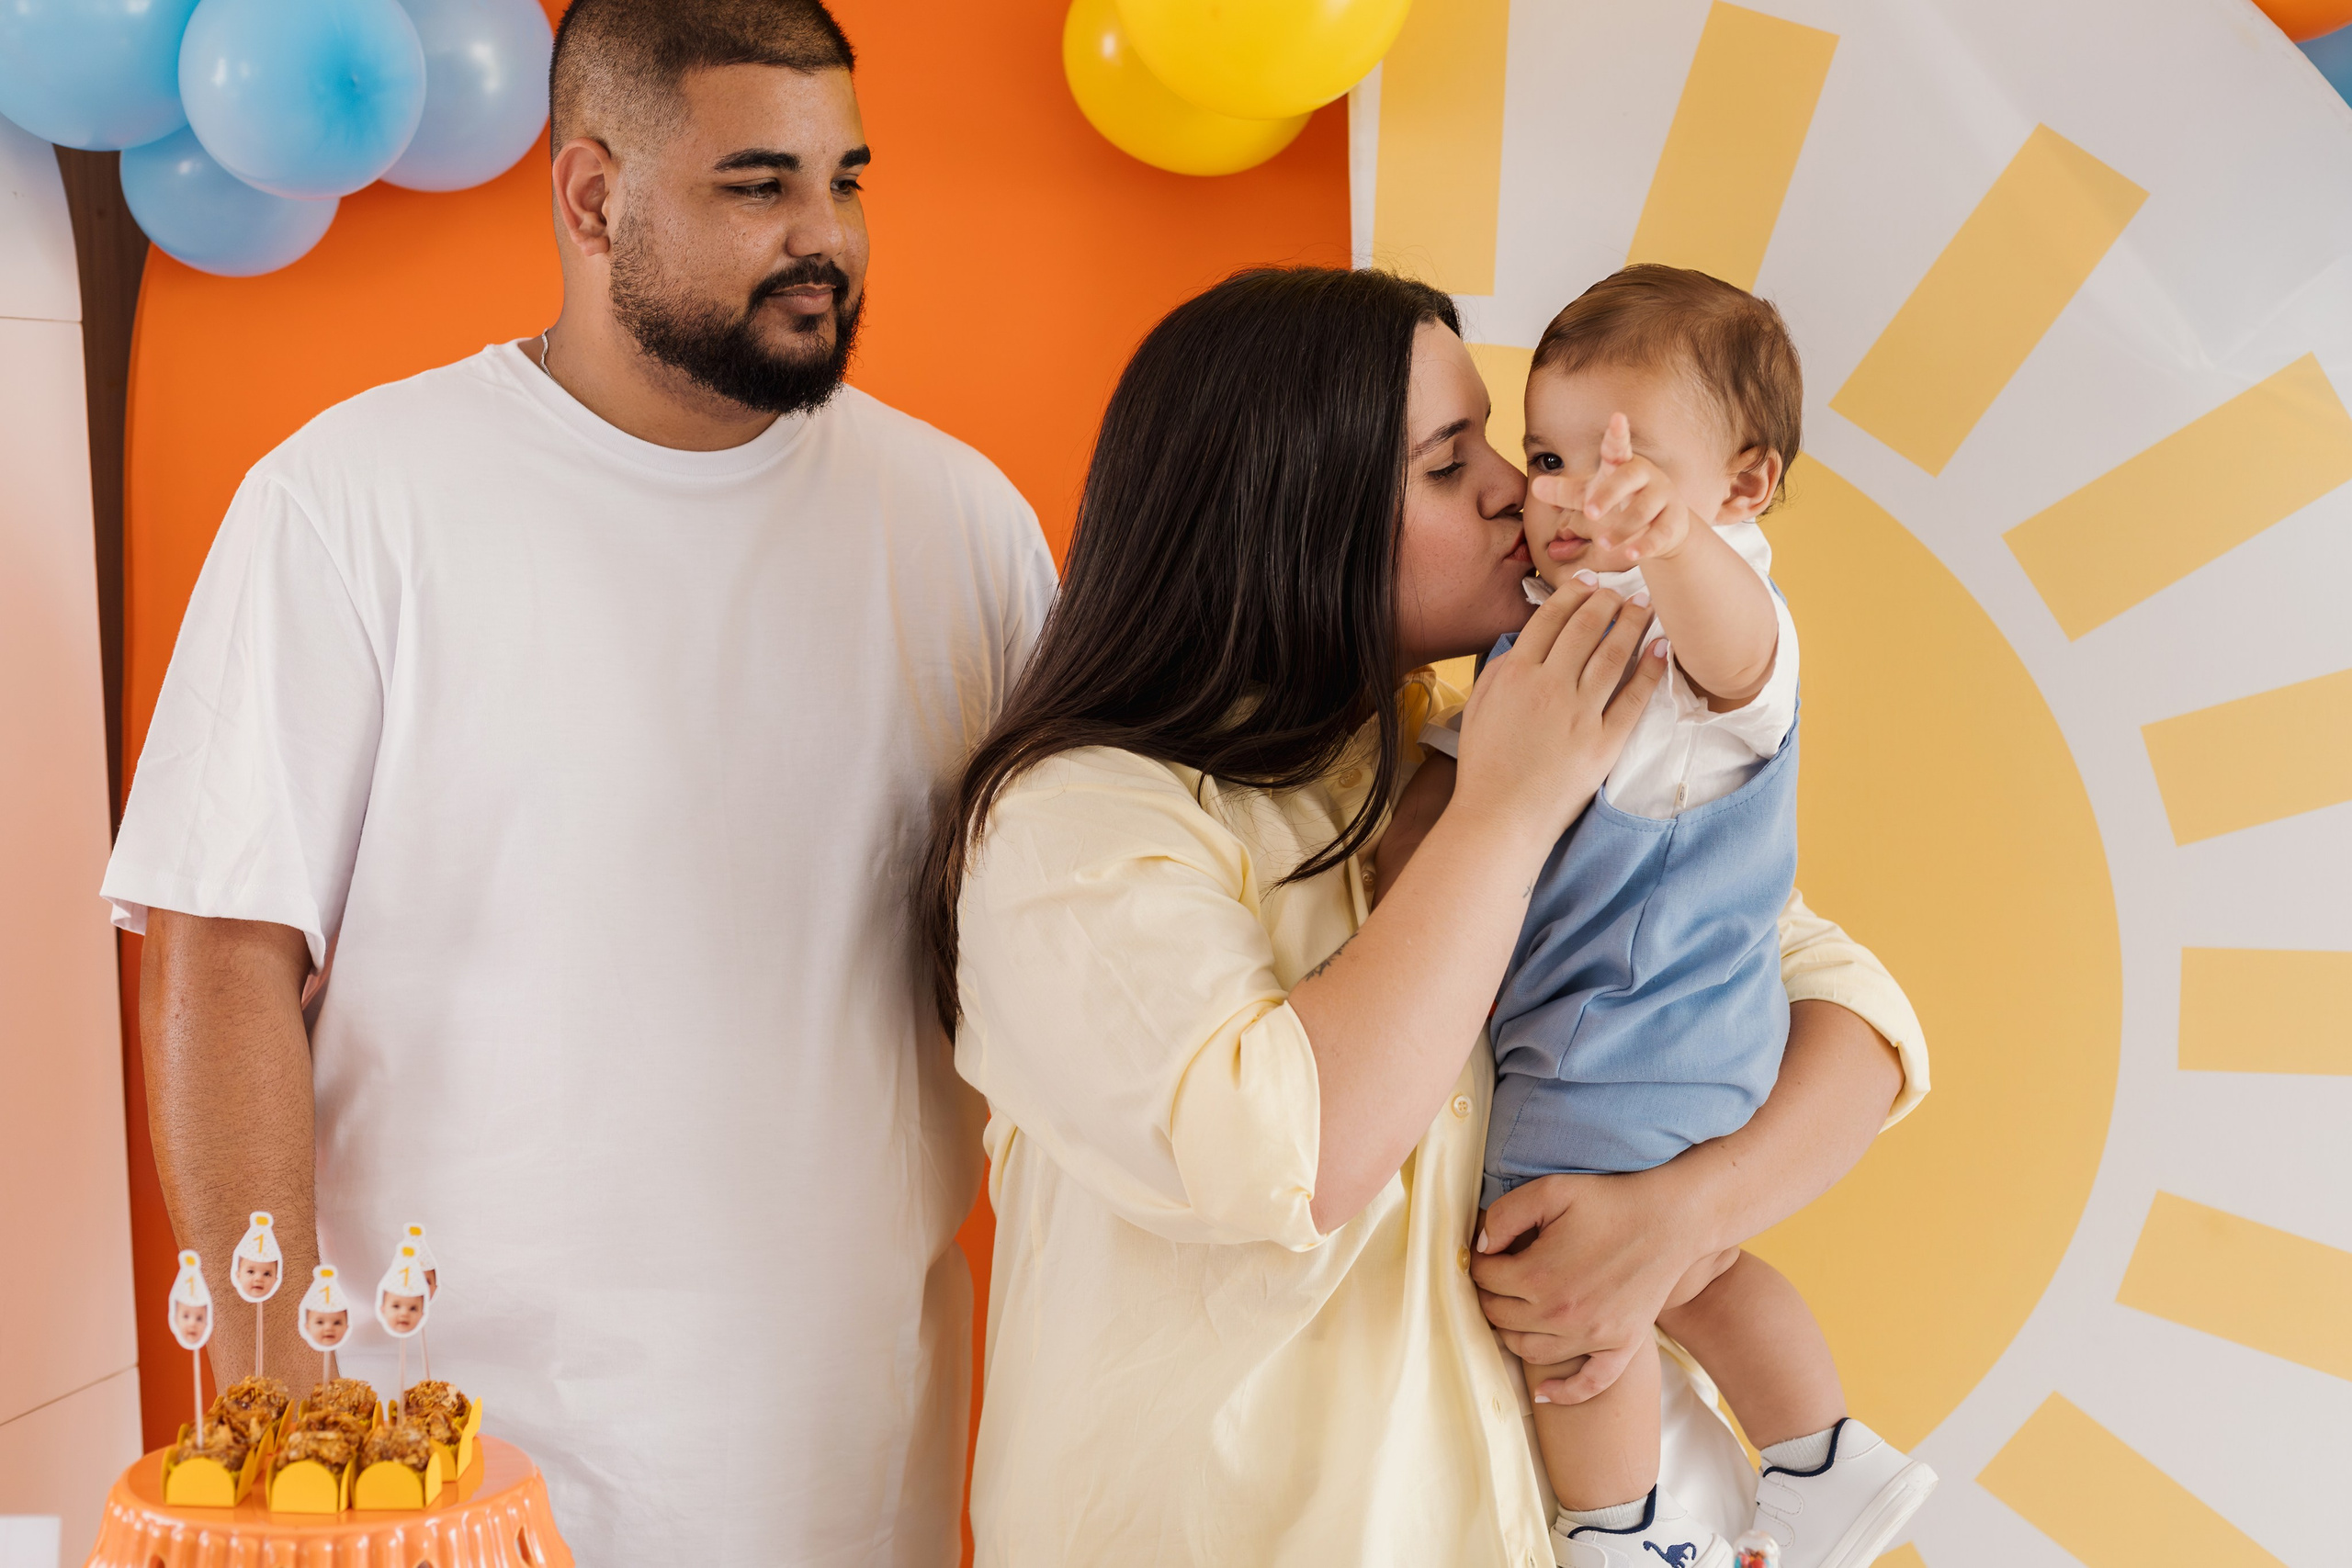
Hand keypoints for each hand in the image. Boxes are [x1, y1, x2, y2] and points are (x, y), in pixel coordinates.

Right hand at [1450, 578, 1665, 845]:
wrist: (1501, 816)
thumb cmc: (1485, 764)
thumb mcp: (1478, 707)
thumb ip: (1501, 669)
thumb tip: (1527, 642)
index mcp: (1515, 674)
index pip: (1550, 619)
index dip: (1573, 594)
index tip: (1588, 582)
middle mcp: (1549, 686)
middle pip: (1586, 628)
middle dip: (1607, 601)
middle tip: (1620, 590)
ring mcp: (1580, 714)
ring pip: (1613, 655)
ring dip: (1632, 624)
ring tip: (1645, 607)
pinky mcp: (1604, 742)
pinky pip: (1633, 698)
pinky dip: (1650, 669)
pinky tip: (1660, 647)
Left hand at [1469, 1166, 1713, 1403]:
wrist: (1672, 1219)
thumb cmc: (1610, 1200)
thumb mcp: (1550, 1190)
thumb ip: (1504, 1215)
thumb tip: (1480, 1246)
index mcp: (1539, 1276)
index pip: (1485, 1279)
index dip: (1479, 1264)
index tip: (1487, 1253)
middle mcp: (1561, 1315)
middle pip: (1500, 1317)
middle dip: (1489, 1296)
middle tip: (1496, 1279)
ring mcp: (1593, 1336)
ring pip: (1528, 1351)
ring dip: (1511, 1334)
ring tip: (1512, 1312)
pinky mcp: (1621, 1346)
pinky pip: (1588, 1384)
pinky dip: (1563, 1392)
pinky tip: (1543, 1392)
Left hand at [1528, 413, 1691, 563]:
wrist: (1663, 527)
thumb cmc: (1621, 502)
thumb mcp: (1592, 495)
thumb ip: (1566, 492)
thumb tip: (1536, 487)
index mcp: (1623, 465)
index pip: (1618, 446)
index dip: (1617, 433)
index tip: (1617, 417)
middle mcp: (1646, 476)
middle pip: (1627, 479)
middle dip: (1608, 494)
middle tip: (1589, 512)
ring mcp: (1663, 496)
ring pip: (1644, 509)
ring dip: (1622, 527)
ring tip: (1603, 543)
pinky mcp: (1674, 520)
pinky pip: (1661, 532)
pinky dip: (1646, 545)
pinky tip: (1631, 555)